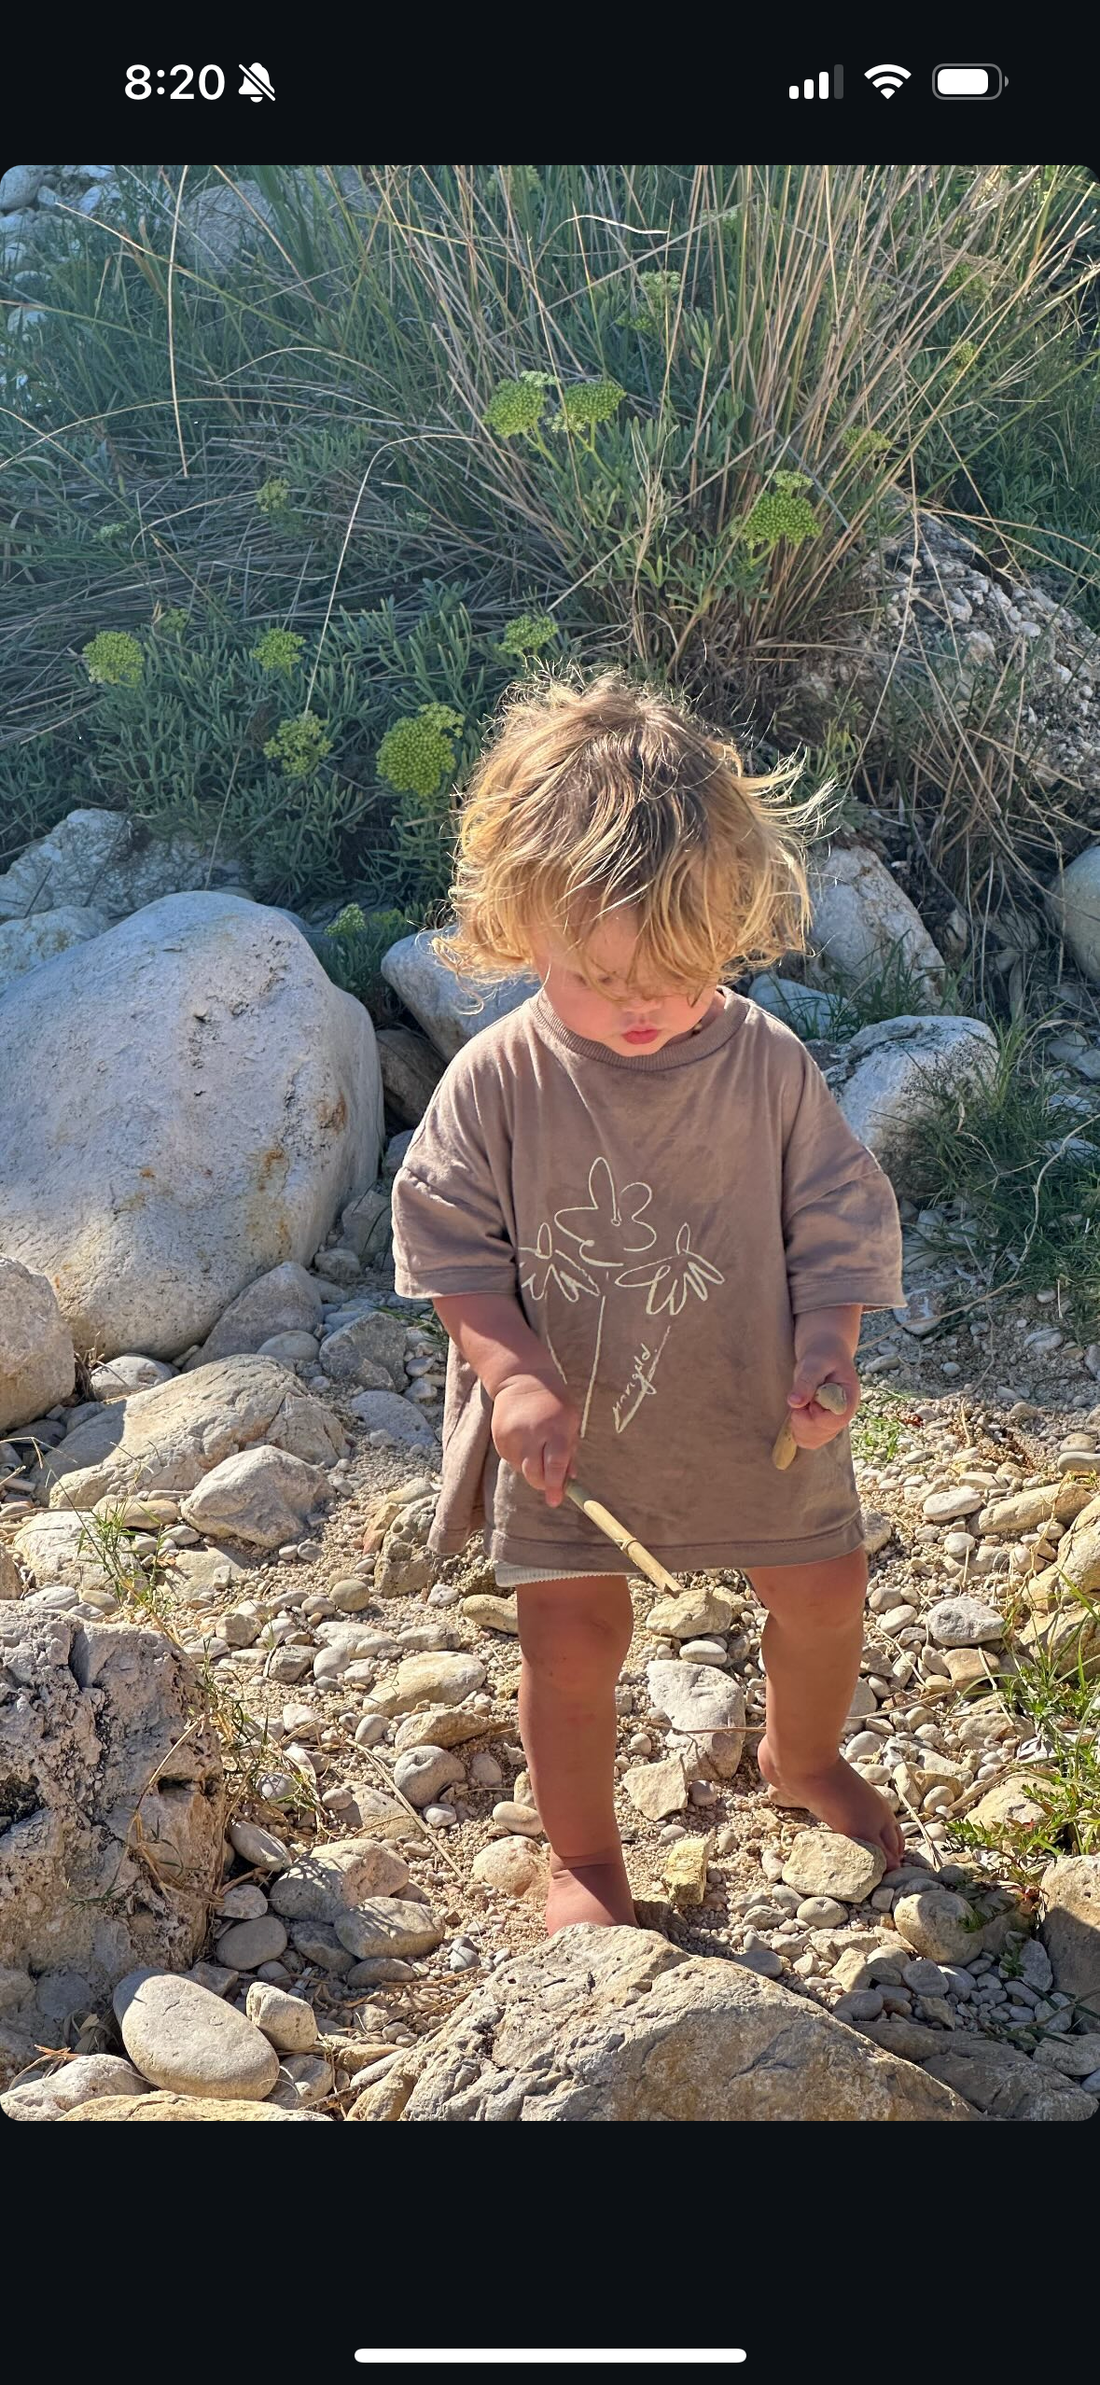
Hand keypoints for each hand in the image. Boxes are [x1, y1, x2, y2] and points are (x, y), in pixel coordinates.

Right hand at [491, 1372, 580, 1506]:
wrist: (521, 1379)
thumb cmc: (553, 1402)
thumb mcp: (570, 1420)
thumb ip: (570, 1450)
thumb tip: (569, 1479)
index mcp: (555, 1429)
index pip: (555, 1464)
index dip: (556, 1486)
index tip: (556, 1501)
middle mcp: (531, 1434)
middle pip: (534, 1473)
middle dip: (543, 1483)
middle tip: (549, 1481)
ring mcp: (512, 1436)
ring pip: (522, 1469)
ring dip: (532, 1467)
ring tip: (538, 1446)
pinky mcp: (499, 1438)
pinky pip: (511, 1460)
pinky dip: (520, 1458)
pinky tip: (525, 1441)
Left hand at [785, 1349, 860, 1451]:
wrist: (824, 1352)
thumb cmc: (822, 1354)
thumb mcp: (814, 1362)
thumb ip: (806, 1382)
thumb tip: (794, 1402)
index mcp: (849, 1397)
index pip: (838, 1419)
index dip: (819, 1415)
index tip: (808, 1402)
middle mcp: (843, 1413)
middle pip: (825, 1433)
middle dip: (805, 1421)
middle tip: (798, 1401)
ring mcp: (832, 1421)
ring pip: (815, 1440)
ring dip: (799, 1426)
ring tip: (798, 1405)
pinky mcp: (821, 1424)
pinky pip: (809, 1439)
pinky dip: (797, 1430)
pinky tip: (797, 1412)